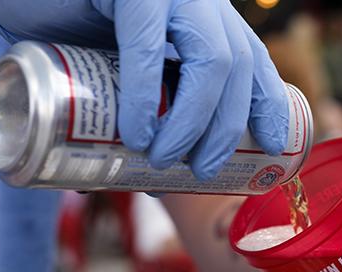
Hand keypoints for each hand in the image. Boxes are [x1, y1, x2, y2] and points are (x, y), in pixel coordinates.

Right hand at [0, 0, 288, 179]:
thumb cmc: (71, 42)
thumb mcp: (124, 75)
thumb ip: (148, 113)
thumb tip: (160, 184)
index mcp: (204, 16)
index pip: (252, 58)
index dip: (268, 102)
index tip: (270, 145)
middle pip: (237, 66)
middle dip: (225, 128)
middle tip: (200, 171)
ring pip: (210, 58)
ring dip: (193, 121)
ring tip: (163, 161)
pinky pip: (147, 44)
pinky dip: (145, 96)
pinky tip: (137, 133)